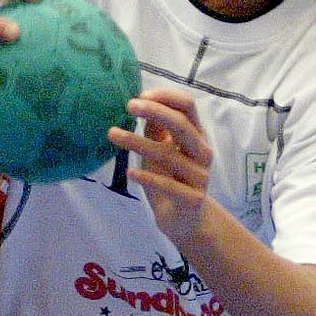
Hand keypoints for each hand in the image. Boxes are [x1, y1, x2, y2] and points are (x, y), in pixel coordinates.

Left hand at [107, 88, 212, 248]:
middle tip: (128, 105)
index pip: (188, 106)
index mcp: (197, 136)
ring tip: (112, 134)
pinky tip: (129, 174)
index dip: (165, 97)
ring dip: (137, 142)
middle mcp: (202, 152)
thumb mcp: (161, 151)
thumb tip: (141, 102)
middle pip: (182, 125)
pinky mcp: (192, 199)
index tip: (140, 95)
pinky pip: (167, 185)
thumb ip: (157, 129)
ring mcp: (199, 176)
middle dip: (155, 111)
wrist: (185, 221)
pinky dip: (147, 178)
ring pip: (168, 154)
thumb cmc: (171, 179)